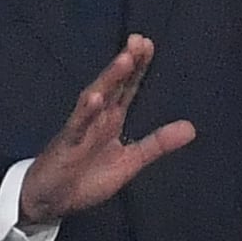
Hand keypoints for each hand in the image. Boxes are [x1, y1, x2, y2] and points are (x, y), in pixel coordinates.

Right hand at [19, 36, 194, 224]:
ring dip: (109, 79)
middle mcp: (97, 118)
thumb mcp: (130, 162)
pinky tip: (94, 97)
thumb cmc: (86, 177)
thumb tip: (192, 128)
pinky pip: (77, 126)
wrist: (49, 201)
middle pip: (113, 86)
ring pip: (95, 99)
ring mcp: (81, 129)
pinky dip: (85, 112)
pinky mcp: (67, 145)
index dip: (139, 68)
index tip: (149, 44)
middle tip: (140, 40)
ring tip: (124, 60)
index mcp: (112, 120)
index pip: (127, 88)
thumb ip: (157, 144)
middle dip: (126, 63)